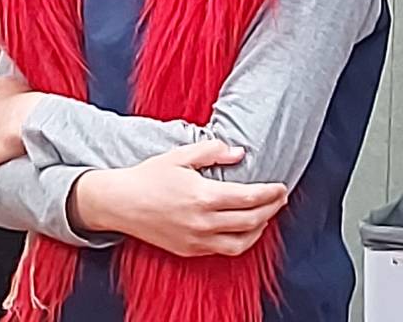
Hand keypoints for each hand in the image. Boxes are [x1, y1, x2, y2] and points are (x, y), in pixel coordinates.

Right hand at [70, 139, 287, 257]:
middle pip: (250, 221)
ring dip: (259, 229)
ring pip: (241, 243)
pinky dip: (240, 240)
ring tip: (267, 215)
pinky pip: (223, 250)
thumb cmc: (150, 176)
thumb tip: (240, 152)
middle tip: (281, 198)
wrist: (121, 203)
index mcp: (203, 196)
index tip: (282, 187)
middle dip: (271, 210)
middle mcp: (203, 222)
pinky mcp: (189, 250)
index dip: (270, 193)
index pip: (249, 198)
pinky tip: (243, 228)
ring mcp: (196, 240)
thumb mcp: (181, 155)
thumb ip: (213, 151)